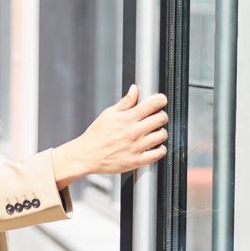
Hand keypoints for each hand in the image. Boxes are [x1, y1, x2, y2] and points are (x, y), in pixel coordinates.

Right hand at [53, 85, 169, 187]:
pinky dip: (161, 149)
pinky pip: (158, 154)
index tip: (161, 101)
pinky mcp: (136, 161)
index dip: (160, 100)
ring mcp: (136, 147)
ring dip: (162, 132)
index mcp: (127, 118)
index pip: (152, 104)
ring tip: (156, 132)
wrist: (86, 156)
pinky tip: (156, 146)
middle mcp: (133, 132)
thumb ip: (125, 102)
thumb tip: (135, 89)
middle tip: (159, 117)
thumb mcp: (108, 114)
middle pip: (161, 119)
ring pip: (161, 136)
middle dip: (162, 115)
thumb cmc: (96, 135)